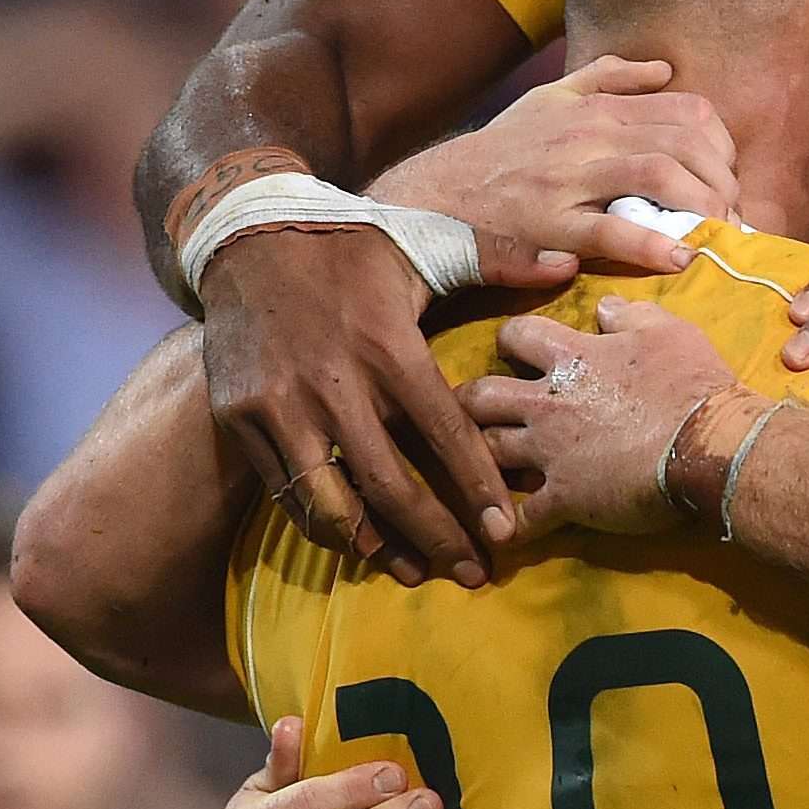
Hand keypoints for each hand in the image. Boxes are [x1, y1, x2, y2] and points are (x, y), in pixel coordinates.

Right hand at [202, 226, 515, 585]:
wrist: (242, 234)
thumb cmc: (347, 242)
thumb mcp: (423, 241)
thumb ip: (499, 259)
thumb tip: (567, 266)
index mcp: (388, 345)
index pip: (444, 432)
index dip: (478, 487)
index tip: (505, 532)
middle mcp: (333, 382)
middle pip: (392, 482)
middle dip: (438, 537)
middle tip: (473, 574)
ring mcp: (280, 405)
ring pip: (333, 500)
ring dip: (379, 545)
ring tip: (418, 572)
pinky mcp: (241, 418)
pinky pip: (286, 490)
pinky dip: (324, 525)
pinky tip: (359, 544)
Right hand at [373, 56, 741, 278]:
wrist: (435, 194)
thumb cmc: (501, 150)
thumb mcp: (550, 98)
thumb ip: (607, 79)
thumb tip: (662, 69)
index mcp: (597, 109)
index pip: (687, 113)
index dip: (722, 147)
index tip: (727, 177)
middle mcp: (589, 136)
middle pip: (684, 143)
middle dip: (723, 180)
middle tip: (734, 214)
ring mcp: (570, 179)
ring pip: (657, 176)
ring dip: (702, 207)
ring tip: (719, 234)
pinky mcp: (550, 224)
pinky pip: (611, 230)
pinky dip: (652, 244)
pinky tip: (678, 257)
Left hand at [460, 301, 737, 537]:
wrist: (712, 446)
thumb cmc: (693, 385)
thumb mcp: (668, 331)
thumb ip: (629, 314)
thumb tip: (605, 307)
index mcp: (570, 358)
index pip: (516, 334)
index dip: (512, 340)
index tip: (517, 350)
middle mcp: (547, 403)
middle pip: (479, 397)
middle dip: (470, 401)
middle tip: (478, 409)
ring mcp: (550, 453)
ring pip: (487, 453)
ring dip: (484, 458)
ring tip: (488, 464)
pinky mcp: (565, 499)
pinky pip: (524, 519)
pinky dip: (513, 526)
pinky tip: (507, 531)